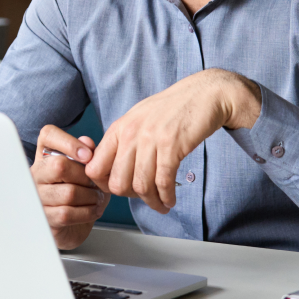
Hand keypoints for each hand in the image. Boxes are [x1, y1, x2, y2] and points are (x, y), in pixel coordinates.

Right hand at [31, 125, 109, 249]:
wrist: (73, 224)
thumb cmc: (80, 189)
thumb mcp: (87, 168)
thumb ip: (88, 152)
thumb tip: (87, 142)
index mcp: (46, 153)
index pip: (48, 135)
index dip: (69, 142)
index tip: (88, 155)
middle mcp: (37, 172)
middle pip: (60, 165)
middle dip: (86, 176)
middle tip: (95, 182)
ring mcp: (37, 195)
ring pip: (68, 193)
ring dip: (90, 197)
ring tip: (97, 197)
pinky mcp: (43, 217)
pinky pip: (67, 213)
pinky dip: (87, 212)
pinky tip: (93, 210)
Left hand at [85, 68, 260, 213]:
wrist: (203, 94)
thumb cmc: (172, 108)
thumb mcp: (139, 119)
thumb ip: (124, 141)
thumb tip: (112, 171)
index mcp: (119, 128)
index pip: (94, 167)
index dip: (104, 185)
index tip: (120, 190)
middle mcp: (131, 133)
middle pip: (117, 183)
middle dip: (130, 197)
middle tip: (143, 197)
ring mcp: (150, 138)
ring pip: (141, 186)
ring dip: (152, 202)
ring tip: (161, 204)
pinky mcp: (172, 145)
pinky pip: (163, 182)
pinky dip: (167, 197)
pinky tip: (170, 199)